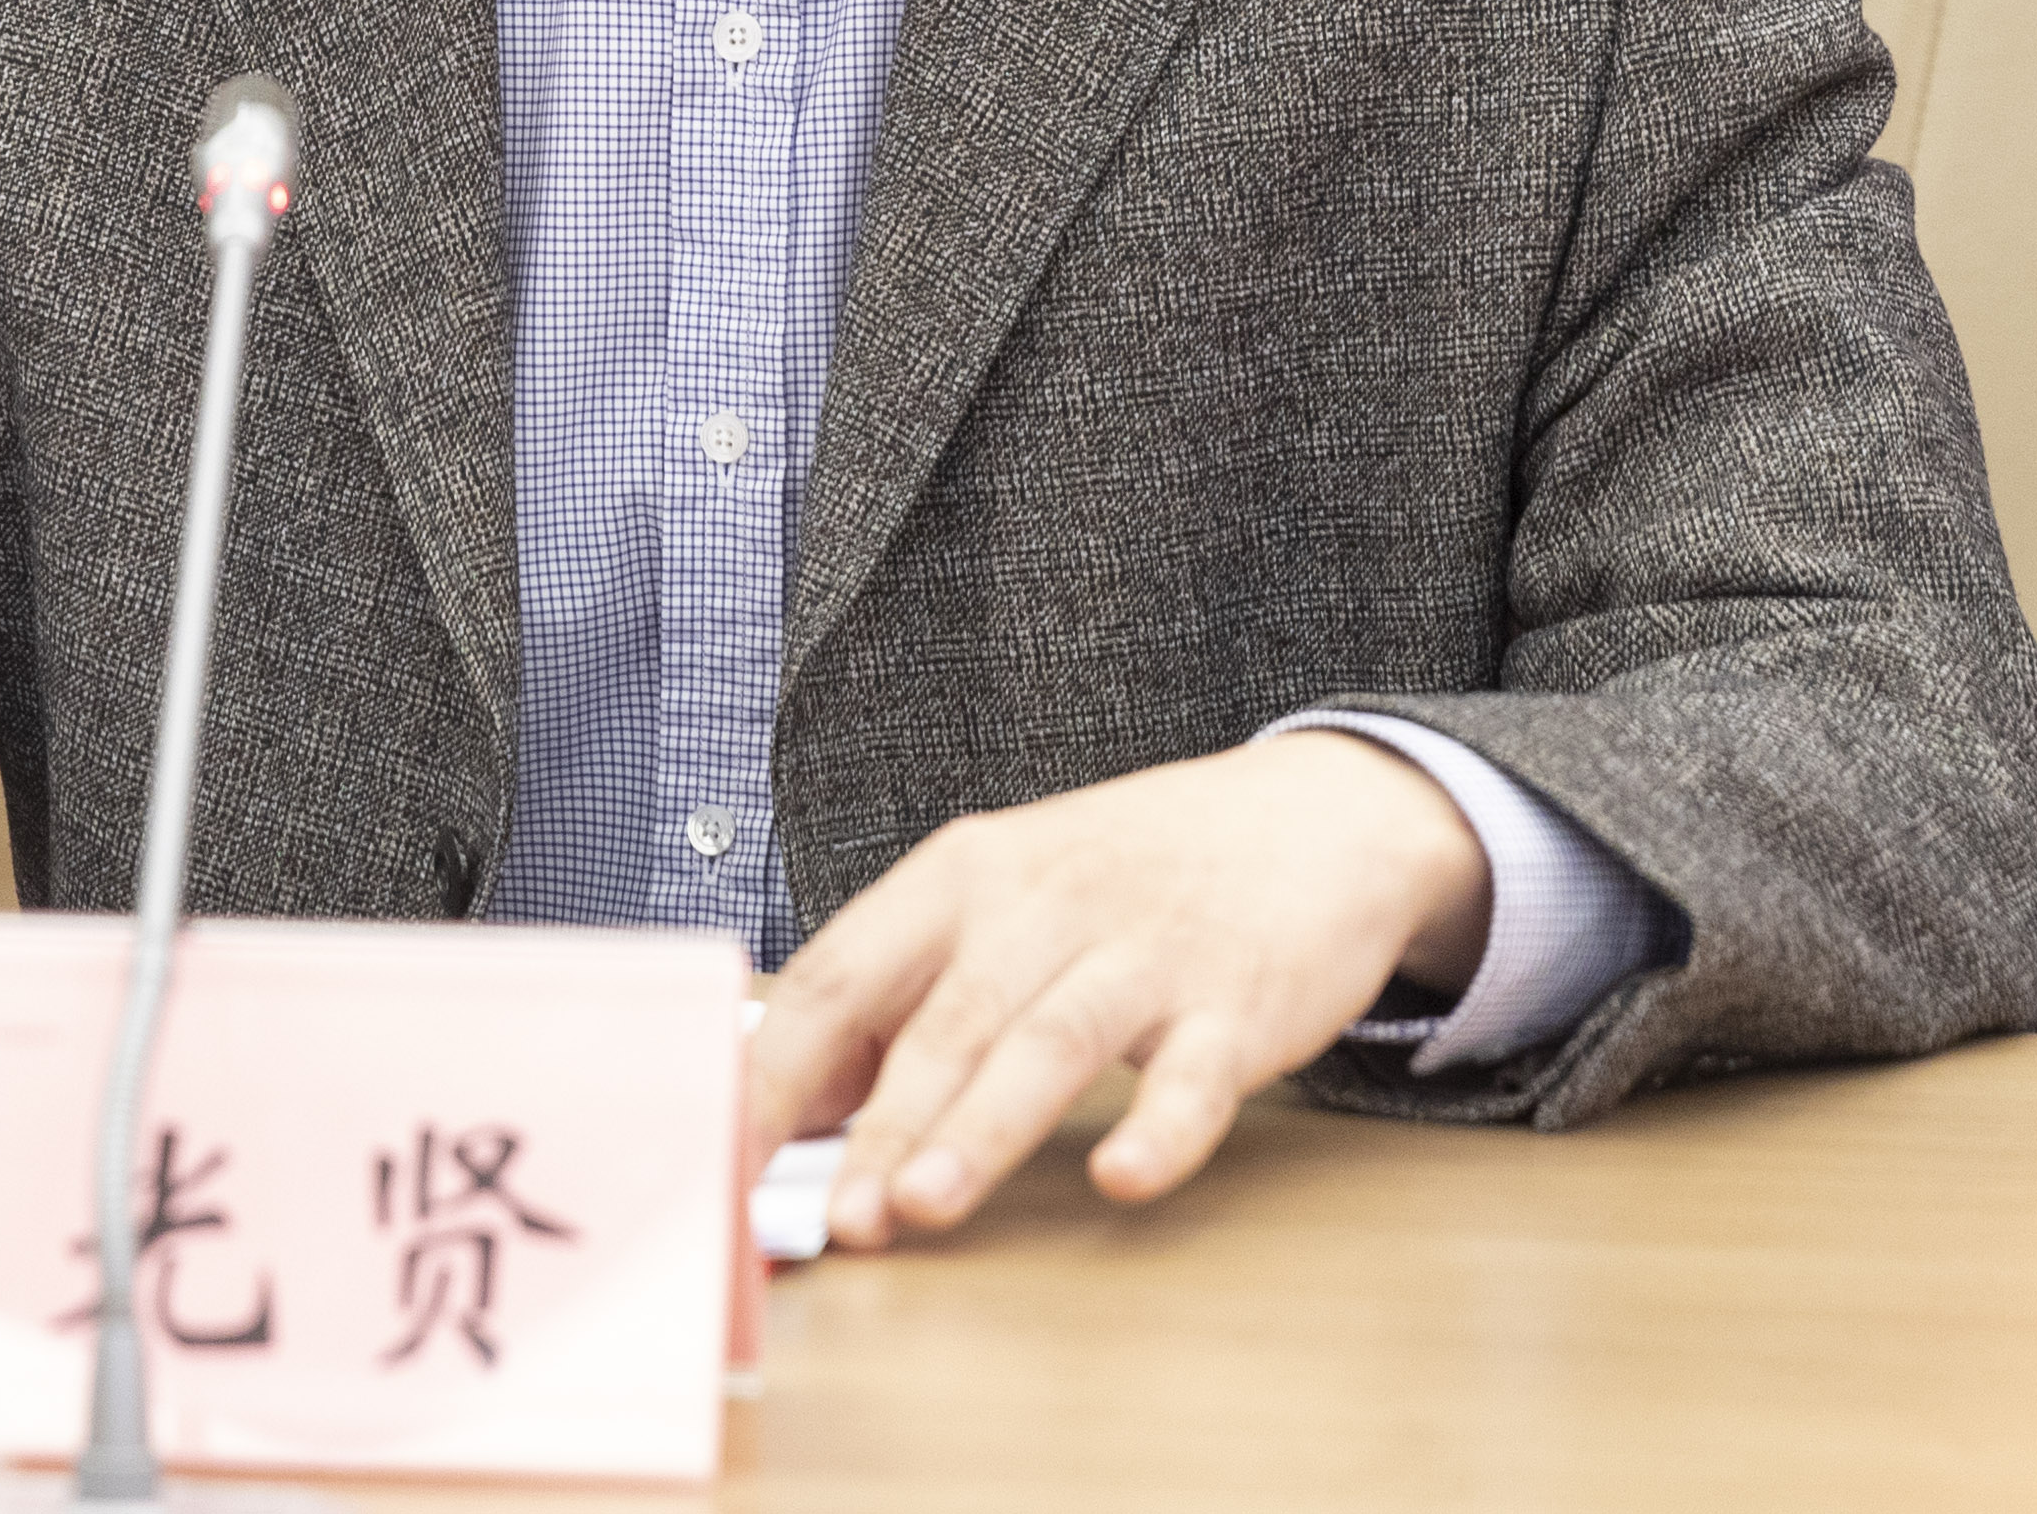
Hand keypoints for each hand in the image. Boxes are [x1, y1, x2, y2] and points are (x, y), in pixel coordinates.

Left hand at [747, 729, 1491, 1244]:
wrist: (1313, 816)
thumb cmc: (1129, 877)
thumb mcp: (1000, 902)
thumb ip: (901, 1000)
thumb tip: (784, 1108)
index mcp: (962, 878)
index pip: (842, 975)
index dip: (776, 1072)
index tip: (722, 1159)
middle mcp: (1043, 904)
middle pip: (944, 1020)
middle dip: (880, 1125)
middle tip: (831, 1220)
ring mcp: (1145, 951)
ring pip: (1049, 1042)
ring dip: (980, 1129)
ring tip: (920, 1206)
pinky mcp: (1237, 1001)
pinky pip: (1195, 1073)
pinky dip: (1160, 1128)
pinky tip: (1121, 1178)